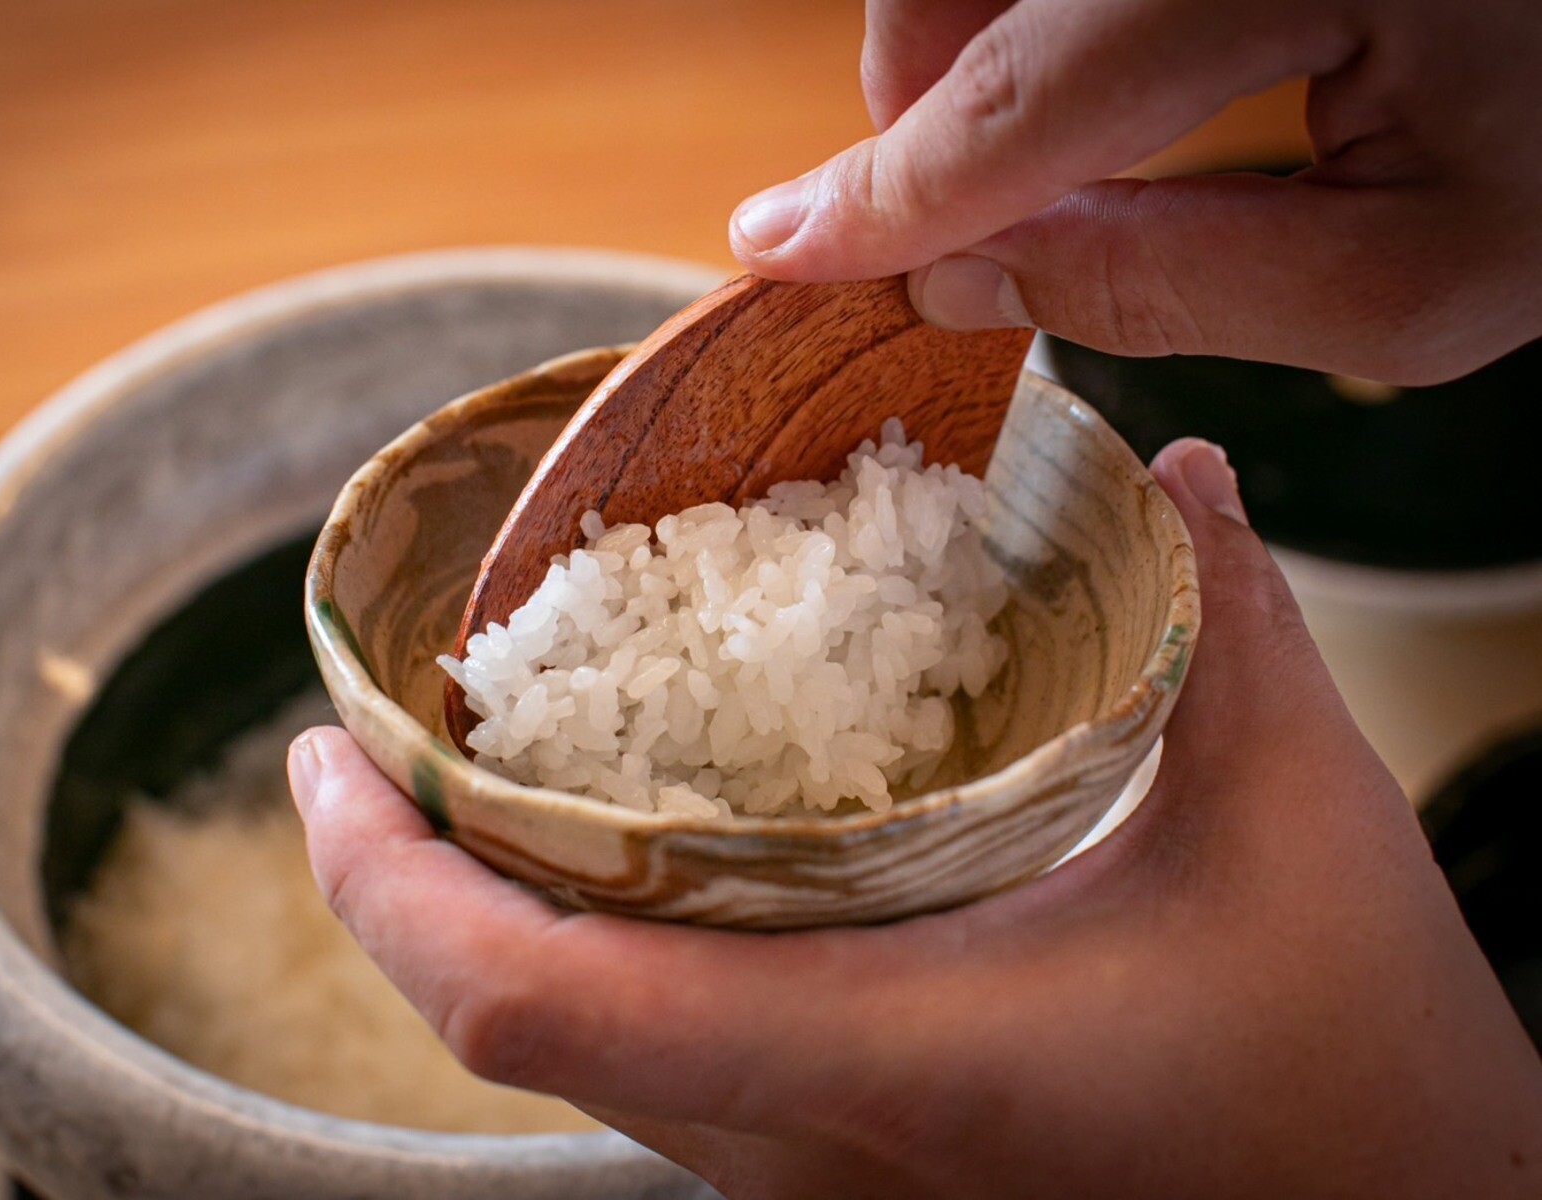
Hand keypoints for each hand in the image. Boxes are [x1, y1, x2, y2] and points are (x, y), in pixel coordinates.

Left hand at [289, 439, 1541, 1198]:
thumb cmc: (1360, 1093)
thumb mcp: (1305, 833)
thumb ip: (1224, 633)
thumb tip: (1176, 476)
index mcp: (882, 1054)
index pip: (532, 997)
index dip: (383, 879)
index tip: (326, 750)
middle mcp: (808, 1144)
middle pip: (508, 1024)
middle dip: (404, 874)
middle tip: (378, 728)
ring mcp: (815, 1178)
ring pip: (574, 1055)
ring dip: (486, 912)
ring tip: (469, 768)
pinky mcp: (843, 1173)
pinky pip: (653, 1064)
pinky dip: (593, 950)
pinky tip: (629, 856)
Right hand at [729, 0, 1541, 383]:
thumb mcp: (1405, 281)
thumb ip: (1167, 284)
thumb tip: (959, 276)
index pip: (1032, 93)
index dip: (893, 187)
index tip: (781, 248)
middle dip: (920, 107)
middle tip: (947, 218)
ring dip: (967, 49)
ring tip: (1031, 152)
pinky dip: (1024, 10)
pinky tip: (1082, 62)